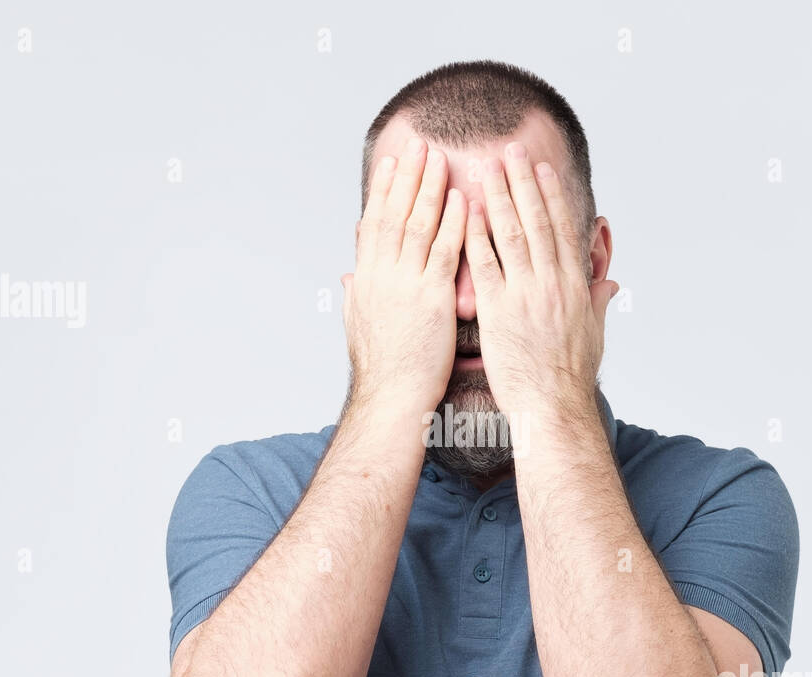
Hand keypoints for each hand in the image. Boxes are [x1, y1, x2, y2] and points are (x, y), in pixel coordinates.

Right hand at [342, 137, 466, 412]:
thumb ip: (355, 296)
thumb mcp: (359, 327)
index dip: (384, 190)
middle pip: (395, 214)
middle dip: (407, 176)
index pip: (375, 223)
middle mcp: (382, 276)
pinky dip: (453, 224)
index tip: (393, 162)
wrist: (391, 398)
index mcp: (366, 280)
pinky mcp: (431, 300)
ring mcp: (405, 285)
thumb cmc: (383, 371)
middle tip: (419, 143)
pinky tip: (463, 200)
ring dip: (430, 189)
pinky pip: (444, 253)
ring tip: (441, 158)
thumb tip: (349, 276)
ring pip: (418, 226)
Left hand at [464, 144, 618, 418]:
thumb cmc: (572, 378)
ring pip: (511, 235)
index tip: (540, 169)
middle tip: (509, 150)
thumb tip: (611, 285)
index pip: (562, 229)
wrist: (553, 407)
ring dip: (498, 197)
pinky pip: (485, 266)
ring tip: (486, 167)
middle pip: (536, 222)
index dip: (550, 195)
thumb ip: (598, 304)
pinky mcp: (499, 312)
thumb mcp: (594, 335)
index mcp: (574, 286)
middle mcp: (551, 283)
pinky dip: (476, 237)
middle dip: (522, 182)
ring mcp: (525, 295)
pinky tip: (466, 212)